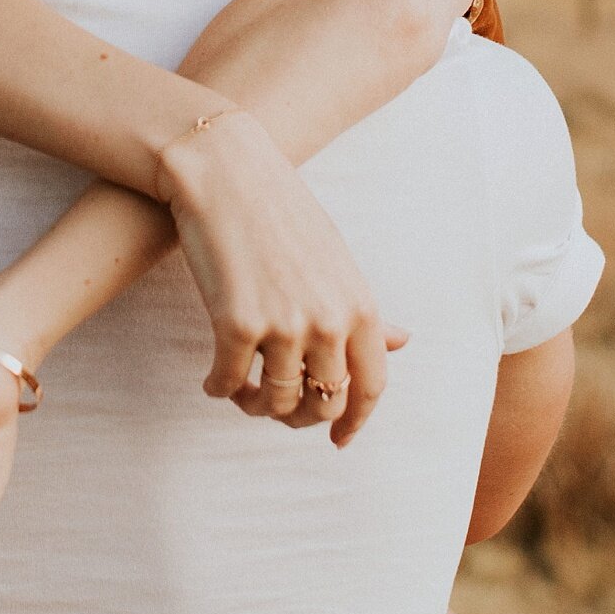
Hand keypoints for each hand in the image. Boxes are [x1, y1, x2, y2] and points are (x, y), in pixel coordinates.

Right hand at [159, 109, 406, 446]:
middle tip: (275, 408)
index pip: (371, 386)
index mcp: (360, 305)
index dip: (354, 422)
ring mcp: (284, 325)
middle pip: (324, 404)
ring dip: (256, 406)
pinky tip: (212, 380)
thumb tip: (402, 342)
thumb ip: (363, 310)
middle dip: (299, 417)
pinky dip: (219, 388)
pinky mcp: (237, 324)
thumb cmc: (281, 212)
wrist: (226, 173)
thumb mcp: (336, 260)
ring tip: (242, 392)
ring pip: (276, 402)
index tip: (338, 440)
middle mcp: (329, 322)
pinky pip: (229, 383)